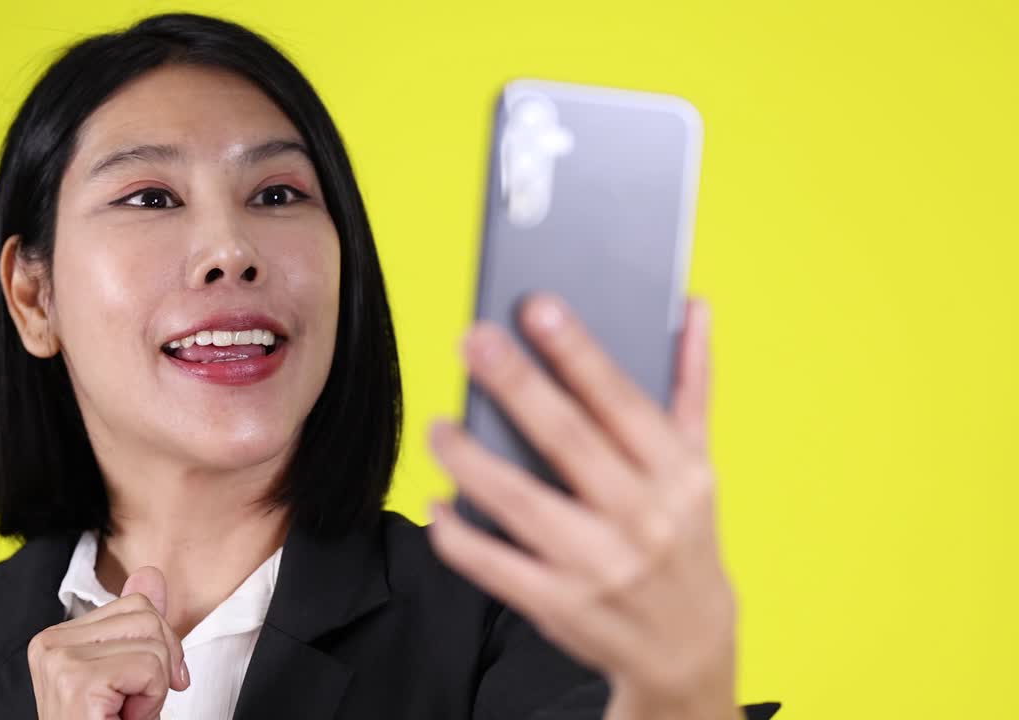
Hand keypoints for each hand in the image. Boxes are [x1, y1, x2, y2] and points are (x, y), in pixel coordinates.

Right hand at [27, 566, 189, 719]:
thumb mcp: (129, 673)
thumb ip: (138, 624)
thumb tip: (151, 573)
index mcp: (56, 638)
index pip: (136, 604)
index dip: (157, 646)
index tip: (137, 687)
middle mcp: (49, 643)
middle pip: (146, 615)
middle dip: (158, 664)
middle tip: (129, 705)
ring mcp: (58, 659)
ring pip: (152, 642)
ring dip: (153, 688)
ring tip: (122, 714)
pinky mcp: (76, 680)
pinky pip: (149, 667)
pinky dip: (150, 701)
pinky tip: (122, 719)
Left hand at [427, 294, 739, 719]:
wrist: (687, 648)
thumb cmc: (684, 538)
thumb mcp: (699, 464)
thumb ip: (690, 383)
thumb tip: (693, 305)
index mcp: (679, 473)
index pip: (622, 402)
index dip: (578, 352)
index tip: (537, 307)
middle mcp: (642, 519)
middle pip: (567, 442)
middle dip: (516, 386)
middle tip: (474, 341)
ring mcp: (598, 566)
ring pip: (520, 503)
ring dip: (470, 460)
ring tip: (439, 427)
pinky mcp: (559, 606)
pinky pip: (493, 565)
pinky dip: (457, 533)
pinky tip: (436, 502)